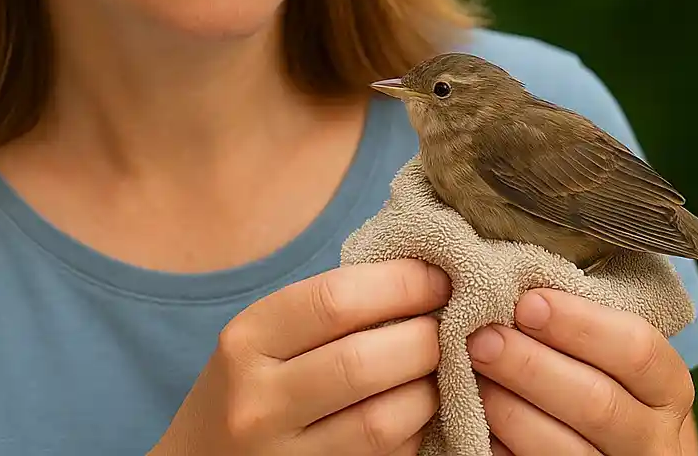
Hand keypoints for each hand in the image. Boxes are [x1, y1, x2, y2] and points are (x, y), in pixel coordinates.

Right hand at [155, 258, 450, 454]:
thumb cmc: (249, 384)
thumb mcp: (265, 336)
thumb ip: (330, 306)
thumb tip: (424, 270)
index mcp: (247, 340)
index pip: (336, 299)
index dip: (403, 283)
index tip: (440, 277)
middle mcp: (258, 401)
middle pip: (366, 361)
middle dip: (426, 336)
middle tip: (450, 323)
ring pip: (385, 419)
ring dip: (431, 388)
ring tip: (441, 366)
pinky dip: (417, 427)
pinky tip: (420, 406)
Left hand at [466, 289, 693, 455]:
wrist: (613, 452)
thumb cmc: (602, 384)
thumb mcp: (613, 358)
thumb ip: (585, 328)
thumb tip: (523, 285)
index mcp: (668, 388)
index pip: (637, 349)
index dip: (579, 324)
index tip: (528, 302)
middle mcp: (653, 439)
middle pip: (597, 402)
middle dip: (531, 366)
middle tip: (482, 338)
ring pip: (563, 449)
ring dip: (509, 409)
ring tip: (472, 376)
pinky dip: (501, 447)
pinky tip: (478, 418)